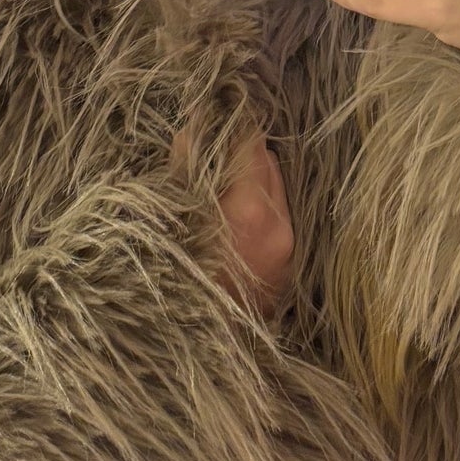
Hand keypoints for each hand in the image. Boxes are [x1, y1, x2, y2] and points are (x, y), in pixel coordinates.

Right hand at [172, 128, 294, 313]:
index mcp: (249, 210)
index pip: (252, 143)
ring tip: (222, 185)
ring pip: (276, 188)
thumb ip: (185, 171)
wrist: (200, 350)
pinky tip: (235, 216)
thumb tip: (194, 133)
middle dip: (241, 152)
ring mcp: (289, 246)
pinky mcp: (290, 264)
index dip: (234, 122)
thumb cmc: (175, 284)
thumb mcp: (169, 223)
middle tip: (213, 151)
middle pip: (268, 161)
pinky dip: (259, 207)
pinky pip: (278, 216)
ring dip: (252, 179)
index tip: (219, 110)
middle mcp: (279, 225)